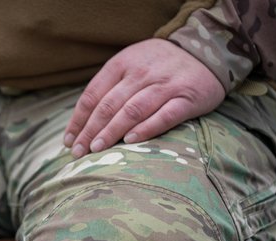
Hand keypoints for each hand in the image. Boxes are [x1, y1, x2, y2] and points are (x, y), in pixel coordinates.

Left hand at [63, 38, 225, 157]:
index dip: (79, 120)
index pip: (93, 95)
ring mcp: (165, 85)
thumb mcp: (130, 66)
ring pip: (132, 110)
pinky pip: (164, 116)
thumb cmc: (158, 66)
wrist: (206, 52)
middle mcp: (142, 73)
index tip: (69, 141)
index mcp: (122, 64)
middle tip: (79, 152)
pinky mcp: (187, 98)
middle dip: (90, 131)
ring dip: (111, 131)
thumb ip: (108, 88)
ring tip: (97, 149)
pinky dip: (146, 129)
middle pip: (109, 105)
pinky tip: (130, 141)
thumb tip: (81, 123)